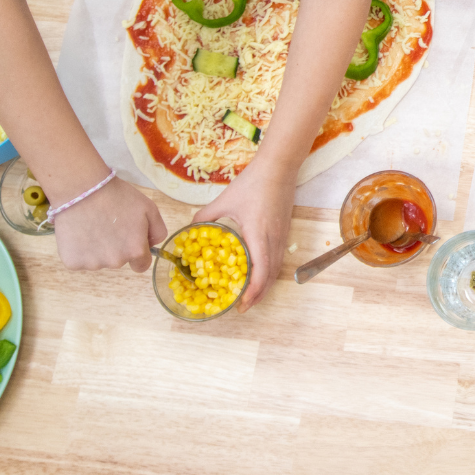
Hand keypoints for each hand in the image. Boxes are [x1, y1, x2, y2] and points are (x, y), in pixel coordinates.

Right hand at [53, 176, 167, 272]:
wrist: (80, 188)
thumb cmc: (116, 195)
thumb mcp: (148, 207)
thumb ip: (158, 230)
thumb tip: (151, 245)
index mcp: (135, 250)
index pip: (141, 265)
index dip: (136, 251)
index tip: (128, 238)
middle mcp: (115, 262)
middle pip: (119, 261)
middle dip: (116, 247)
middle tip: (107, 223)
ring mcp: (92, 264)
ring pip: (98, 261)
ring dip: (96, 248)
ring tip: (91, 223)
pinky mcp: (72, 262)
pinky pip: (79, 260)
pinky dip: (78, 249)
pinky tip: (78, 231)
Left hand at [193, 154, 296, 311]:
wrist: (278, 168)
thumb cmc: (252, 184)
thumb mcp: (225, 200)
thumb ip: (206, 215)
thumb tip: (190, 228)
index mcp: (259, 236)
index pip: (260, 273)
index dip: (252, 293)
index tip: (240, 305)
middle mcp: (274, 241)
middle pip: (270, 278)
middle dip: (257, 296)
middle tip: (242, 306)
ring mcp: (282, 237)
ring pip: (276, 270)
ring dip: (264, 285)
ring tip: (250, 294)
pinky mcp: (284, 232)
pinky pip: (278, 259)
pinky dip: (269, 272)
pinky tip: (258, 271)